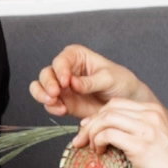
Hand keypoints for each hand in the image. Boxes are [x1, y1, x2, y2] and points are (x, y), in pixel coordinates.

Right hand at [30, 45, 155, 118]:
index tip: (66, 82)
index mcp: (76, 57)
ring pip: (41, 88)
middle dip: (47, 84)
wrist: (126, 101)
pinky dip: (51, 107)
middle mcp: (66, 70)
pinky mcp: (63, 102)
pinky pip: (49, 104)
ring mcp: (62, 88)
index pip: (61, 60)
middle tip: (55, 93)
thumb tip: (73, 84)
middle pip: (46, 73)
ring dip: (42, 95)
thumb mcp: (109, 78)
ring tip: (53, 102)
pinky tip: (62, 110)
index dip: (60, 70)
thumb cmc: (120, 82)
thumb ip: (90, 82)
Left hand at [75, 98, 167, 167]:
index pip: (116, 104)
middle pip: (108, 109)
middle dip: (89, 124)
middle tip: (80, 139)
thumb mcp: (150, 140)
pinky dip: (97, 142)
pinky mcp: (140, 144)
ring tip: (89, 147)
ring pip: (105, 120)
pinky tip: (98, 152)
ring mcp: (146, 129)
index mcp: (153, 111)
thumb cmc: (166, 166)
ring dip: (91, 133)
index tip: (88, 129)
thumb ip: (132, 131)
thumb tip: (102, 132)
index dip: (97, 115)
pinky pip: (107, 135)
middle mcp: (150, 115)